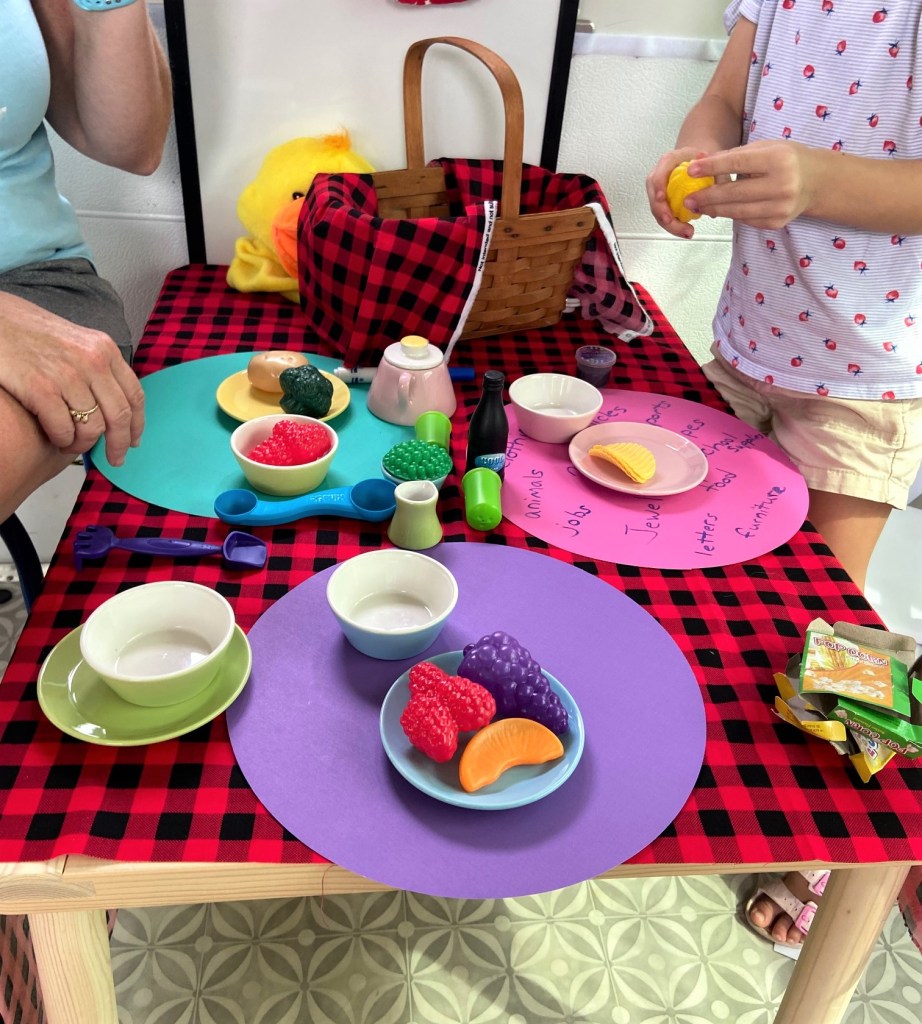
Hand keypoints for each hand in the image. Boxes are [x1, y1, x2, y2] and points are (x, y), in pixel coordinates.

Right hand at [0, 292, 143, 465]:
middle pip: (119, 416)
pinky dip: (62, 440)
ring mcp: (68, 375)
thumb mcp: (74, 341)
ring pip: (92, 427)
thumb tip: (109, 401)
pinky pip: (63, 429)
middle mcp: (93, 361)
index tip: (134, 441)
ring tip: (72, 445)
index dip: (137, 424)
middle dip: (119, 444)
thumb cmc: (27, 330)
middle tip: (114, 460)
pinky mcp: (41, 388)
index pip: (134, 395)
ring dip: (83, 444)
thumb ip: (94, 366)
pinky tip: (56, 439)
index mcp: (104, 349)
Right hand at [646, 147, 708, 238]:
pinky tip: (686, 230)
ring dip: (670, 224)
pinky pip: (665, 216)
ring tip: (687, 231)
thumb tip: (717, 191)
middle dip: (661, 212)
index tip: (661, 197)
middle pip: (654, 196)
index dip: (658, 185)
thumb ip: (715, 173)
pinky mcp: (665, 203)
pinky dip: (675, 225)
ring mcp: (661, 191)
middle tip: (672, 221)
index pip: (659, 172)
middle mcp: (661, 176)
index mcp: (669, 162)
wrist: (698, 162)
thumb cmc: (702, 160)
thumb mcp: (712, 161)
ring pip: (658, 210)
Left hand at [682, 140, 819, 228]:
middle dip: (707, 196)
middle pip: (735, 193)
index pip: (738, 163)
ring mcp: (780, 206)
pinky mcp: (777, 222)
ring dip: (714, 210)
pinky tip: (718, 211)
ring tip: (697, 206)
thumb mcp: (765, 148)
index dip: (712, 168)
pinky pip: (746, 219)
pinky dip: (730, 214)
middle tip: (688, 198)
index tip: (691, 170)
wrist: (816, 181)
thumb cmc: (786, 160)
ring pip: (738, 210)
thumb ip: (734, 155)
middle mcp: (782, 184)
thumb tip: (700, 160)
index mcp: (778, 159)